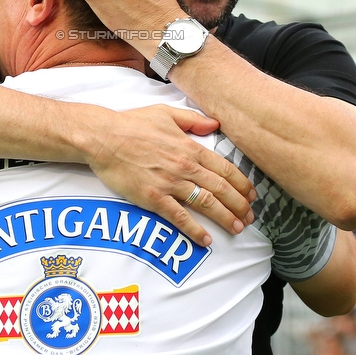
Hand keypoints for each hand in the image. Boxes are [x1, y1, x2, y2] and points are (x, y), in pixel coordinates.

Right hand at [83, 103, 255, 245]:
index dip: (242, 184)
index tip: (252, 195)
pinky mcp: (154, 198)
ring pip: (206, 203)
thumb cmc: (132, 124)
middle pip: (221, 189)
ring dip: (225, 218)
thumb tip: (214, 124)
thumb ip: (193, 120)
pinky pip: (180, 217)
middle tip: (251, 217)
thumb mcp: (165, 113)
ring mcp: (170, 183)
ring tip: (237, 228)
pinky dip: (195, 230)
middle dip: (240, 205)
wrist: (103, 138)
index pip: (225, 169)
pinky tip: (206, 240)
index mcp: (190, 147)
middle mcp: (185, 166)